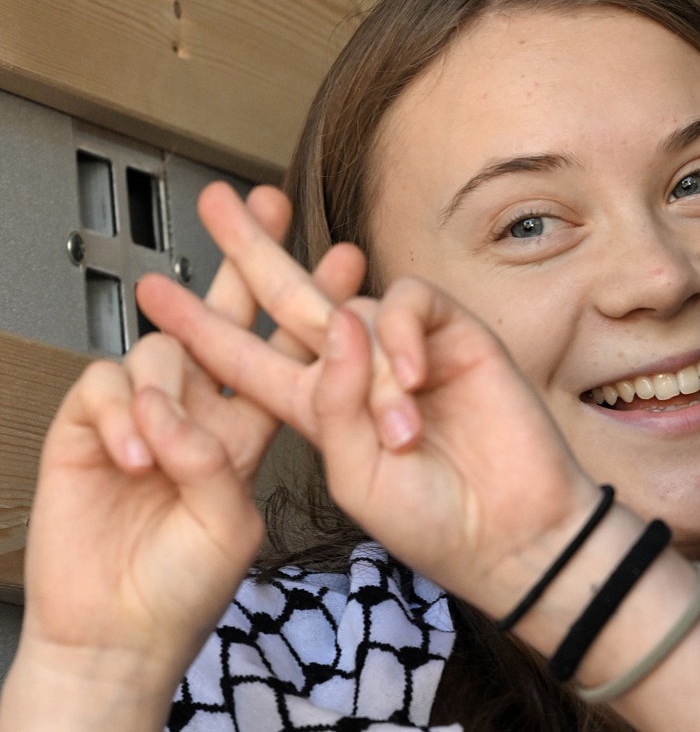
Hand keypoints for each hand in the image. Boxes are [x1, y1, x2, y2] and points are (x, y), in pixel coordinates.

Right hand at [0, 186, 364, 731]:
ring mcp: (143, 414)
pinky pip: (105, 389)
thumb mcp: (230, 526)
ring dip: (173, 387)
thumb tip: (239, 402)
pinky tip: (135, 455)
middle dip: (243, 259)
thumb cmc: (182, 587)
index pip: (288, 354)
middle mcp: (199, 412)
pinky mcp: (87, 427)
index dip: (316, 304)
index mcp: (246, 432)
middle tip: (261, 204)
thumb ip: (226, 468)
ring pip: (163, 352)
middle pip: (226, 318)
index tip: (350, 259)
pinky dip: (123, 416)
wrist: (115, 634)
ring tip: (170, 446)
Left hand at [154, 183, 602, 618]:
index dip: (202, 325)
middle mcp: (358, 370)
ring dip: (370, 367)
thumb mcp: (354, 476)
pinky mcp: (454, 334)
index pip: (249, 357)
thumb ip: (332, 406)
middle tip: (218, 202)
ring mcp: (406, 349)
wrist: (510, 530)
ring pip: (358, 310)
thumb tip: (337, 326)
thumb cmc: (434, 519)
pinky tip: (415, 376)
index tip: (155, 293)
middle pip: (292, 296)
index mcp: (321, 409)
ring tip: (401, 429)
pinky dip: (403, 334)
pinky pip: (411, 304)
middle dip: (251, 248)